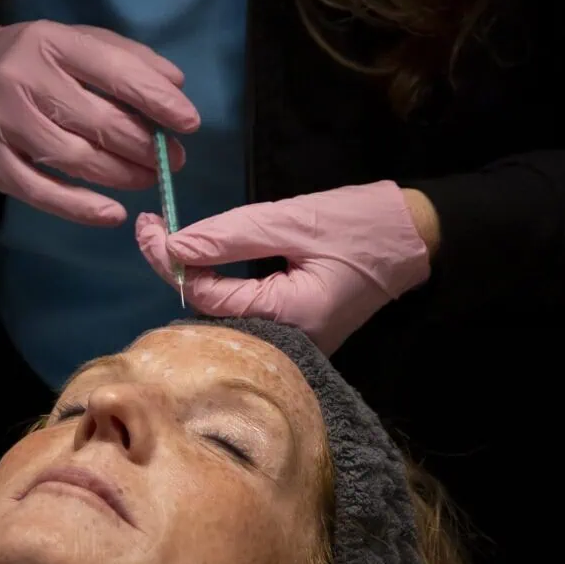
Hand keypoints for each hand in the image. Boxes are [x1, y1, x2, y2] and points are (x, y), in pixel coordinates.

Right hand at [0, 18, 197, 228]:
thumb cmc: (23, 57)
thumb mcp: (69, 40)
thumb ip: (123, 56)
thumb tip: (175, 84)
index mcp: (50, 41)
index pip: (113, 71)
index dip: (156, 99)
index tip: (189, 122)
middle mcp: (24, 79)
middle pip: (98, 121)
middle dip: (145, 145)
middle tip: (173, 158)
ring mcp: (3, 122)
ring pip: (75, 158)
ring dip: (122, 175)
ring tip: (150, 178)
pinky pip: (40, 191)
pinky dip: (79, 207)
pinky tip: (111, 213)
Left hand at [134, 182, 434, 354]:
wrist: (416, 237)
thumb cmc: (360, 224)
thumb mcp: (293, 220)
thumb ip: (231, 235)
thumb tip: (174, 245)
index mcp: (288, 319)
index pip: (208, 297)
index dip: (170, 261)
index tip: (148, 225)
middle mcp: (287, 343)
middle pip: (210, 310)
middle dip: (176, 268)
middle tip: (151, 227)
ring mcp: (293, 342)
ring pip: (226, 312)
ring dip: (196, 274)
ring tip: (166, 237)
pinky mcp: (296, 330)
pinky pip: (247, 311)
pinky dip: (222, 284)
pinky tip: (204, 259)